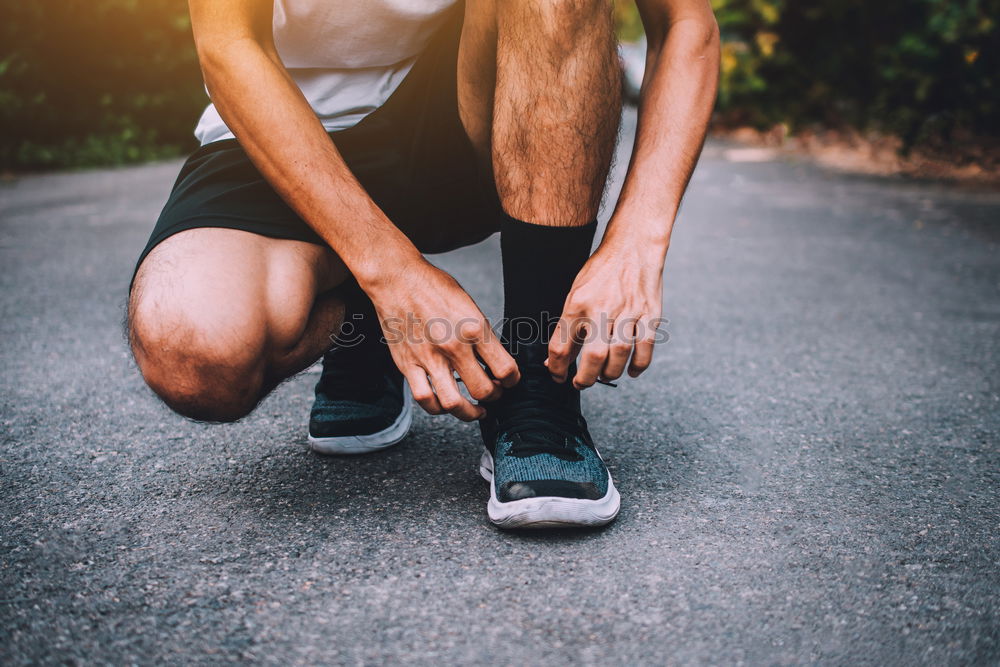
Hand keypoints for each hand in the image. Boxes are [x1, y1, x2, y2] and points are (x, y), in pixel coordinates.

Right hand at [366, 259, 519, 420]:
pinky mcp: (407, 365)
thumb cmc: (433, 287)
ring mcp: (428, 358)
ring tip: (474, 410)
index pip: (505, 369)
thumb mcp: (469, 304)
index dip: (512, 380)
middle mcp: (453, 346)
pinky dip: (437, 408)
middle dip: (494, 397)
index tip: (509, 381)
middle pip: (483, 391)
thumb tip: (493, 359)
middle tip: (494, 394)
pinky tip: (444, 404)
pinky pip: (424, 399)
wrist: (397, 279)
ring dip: (469, 412)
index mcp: (474, 329)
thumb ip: (481, 334)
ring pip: (453, 403)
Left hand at [546, 241, 663, 388]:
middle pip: (593, 357)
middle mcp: (602, 309)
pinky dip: (638, 365)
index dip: (556, 368)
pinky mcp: (650, 314)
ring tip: (605, 375)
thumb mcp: (575, 293)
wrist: (632, 246)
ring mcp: (629, 312)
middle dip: (586, 379)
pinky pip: (645, 348)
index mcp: (577, 304)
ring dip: (611, 373)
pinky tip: (631, 370)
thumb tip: (556, 359)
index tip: (559, 376)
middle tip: (582, 383)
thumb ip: (567, 326)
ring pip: (619, 355)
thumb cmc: (601, 271)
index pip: (560, 345)